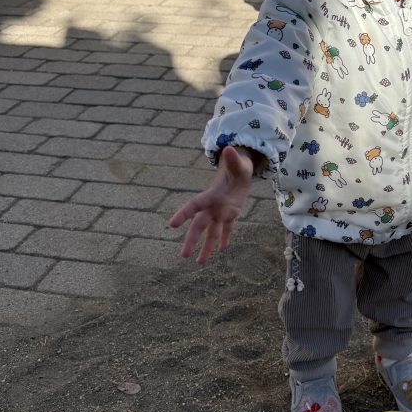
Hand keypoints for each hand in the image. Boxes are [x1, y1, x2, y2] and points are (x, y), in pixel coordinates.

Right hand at [168, 145, 256, 263]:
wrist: (240, 170)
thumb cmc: (238, 165)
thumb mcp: (238, 163)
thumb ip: (233, 159)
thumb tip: (231, 148)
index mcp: (212, 194)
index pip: (195, 205)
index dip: (183, 214)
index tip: (171, 225)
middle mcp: (213, 206)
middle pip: (199, 225)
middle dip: (191, 240)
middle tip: (183, 255)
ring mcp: (221, 211)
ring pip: (211, 232)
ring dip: (206, 247)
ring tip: (199, 263)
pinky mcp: (230, 214)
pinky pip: (226, 229)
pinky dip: (224, 238)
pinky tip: (222, 250)